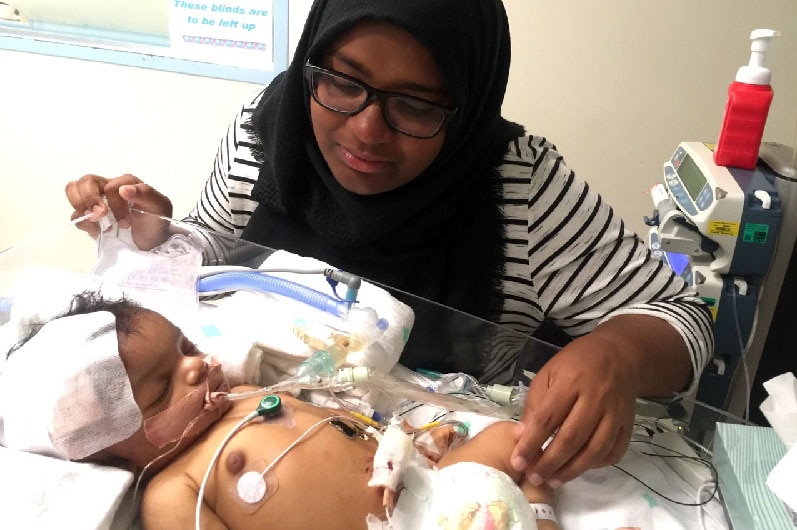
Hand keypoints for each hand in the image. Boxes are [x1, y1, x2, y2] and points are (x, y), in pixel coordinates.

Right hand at [65, 174, 173, 249]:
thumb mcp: (160, 206)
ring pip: (74, 189)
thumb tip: (124, 189)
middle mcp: (108, 188)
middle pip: (86, 181)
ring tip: (96, 221)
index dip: (116, 204)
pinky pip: (75, 214)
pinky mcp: (91, 218)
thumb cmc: (157, 221)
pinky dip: (82, 222)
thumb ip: (146, 194)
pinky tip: (97, 231)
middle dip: (90, 199)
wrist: (153, 242)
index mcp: (126, 182)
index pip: (111, 186)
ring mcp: (97, 202)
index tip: (126, 222)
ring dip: (81, 206)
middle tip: (101, 215)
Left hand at [510, 333, 637, 486]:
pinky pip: (614, 452)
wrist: (619, 355)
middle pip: (571, 439)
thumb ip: (535, 404)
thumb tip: (521, 436)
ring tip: (554, 480)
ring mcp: (616, 413)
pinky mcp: (629, 424)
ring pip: (594, 450)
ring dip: (572, 470)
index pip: (547, 419)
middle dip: (550, 463)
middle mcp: (596, 399)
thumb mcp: (548, 374)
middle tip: (535, 478)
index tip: (518, 462)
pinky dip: (597, 465)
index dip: (531, 443)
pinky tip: (580, 468)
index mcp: (570, 382)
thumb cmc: (576, 364)